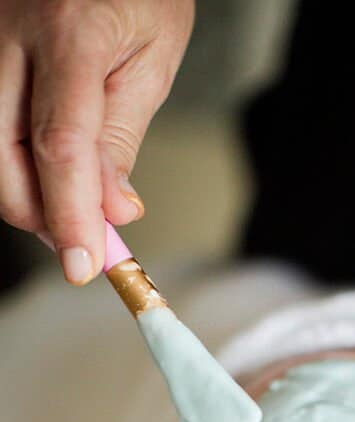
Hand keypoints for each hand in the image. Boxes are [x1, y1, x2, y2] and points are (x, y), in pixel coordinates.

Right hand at [0, 0, 194, 284]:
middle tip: (83, 242)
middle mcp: (10, 34)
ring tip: (72, 205)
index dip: (71, 216)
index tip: (85, 265)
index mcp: (70, 34)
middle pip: (4, 157)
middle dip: (41, 216)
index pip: (61, 145)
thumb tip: (111, 214)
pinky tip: (45, 171)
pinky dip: (15, 165)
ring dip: (26, 194)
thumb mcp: (152, 59)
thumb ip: (122, 139)